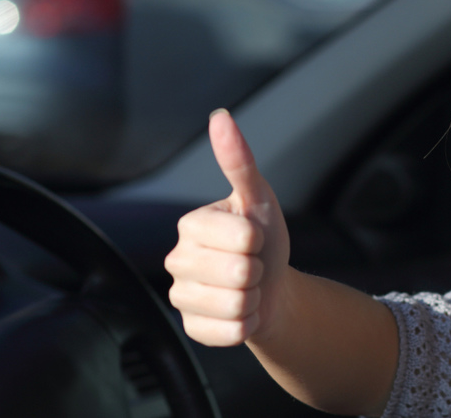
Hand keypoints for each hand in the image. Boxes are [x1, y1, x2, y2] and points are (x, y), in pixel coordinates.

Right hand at [165, 109, 291, 345]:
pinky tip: (240, 311)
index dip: (259, 240)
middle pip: (238, 273)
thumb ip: (239, 161)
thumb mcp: (259, 199)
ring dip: (253, 299)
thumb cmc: (263, 240)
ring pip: (234, 305)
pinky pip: (230, 333)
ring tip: (247, 288)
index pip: (242, 236)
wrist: (272, 289)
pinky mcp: (191, 328)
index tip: (253, 238)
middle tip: (251, 265)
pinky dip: (247, 325)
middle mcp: (177, 259)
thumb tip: (220, 117)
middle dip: (257, 271)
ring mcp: (181, 296)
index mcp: (190, 224)